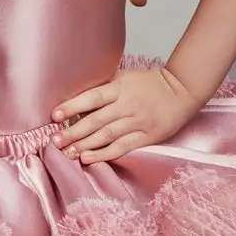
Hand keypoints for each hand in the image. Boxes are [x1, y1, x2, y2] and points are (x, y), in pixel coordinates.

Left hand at [52, 67, 198, 164]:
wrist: (181, 91)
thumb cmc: (148, 83)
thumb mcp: (125, 76)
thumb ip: (104, 85)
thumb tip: (75, 94)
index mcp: (120, 87)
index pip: (92, 97)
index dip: (73, 106)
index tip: (55, 115)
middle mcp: (127, 105)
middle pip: (96, 120)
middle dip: (74, 132)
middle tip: (55, 140)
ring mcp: (137, 122)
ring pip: (107, 136)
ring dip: (85, 145)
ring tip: (67, 152)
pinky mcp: (146, 137)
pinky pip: (122, 147)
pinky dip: (104, 154)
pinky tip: (88, 159)